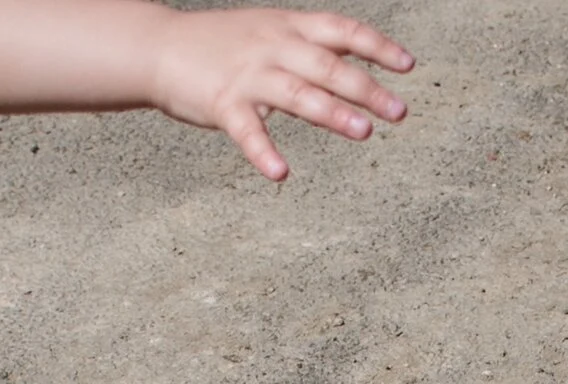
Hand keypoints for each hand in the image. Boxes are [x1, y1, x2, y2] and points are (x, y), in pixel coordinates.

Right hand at [149, 9, 412, 179]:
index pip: (343, 30)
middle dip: (367, 88)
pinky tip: (281, 173)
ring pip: (298, 93)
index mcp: (289, 26)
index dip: (377, 47)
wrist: (160, 47)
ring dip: (332, 113)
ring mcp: (248, 75)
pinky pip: (248, 131)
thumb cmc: (220, 44)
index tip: (407, 66)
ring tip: (364, 132)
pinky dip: (264, 152)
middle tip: (399, 112)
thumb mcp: (269, 30)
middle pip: (328, 65)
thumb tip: (355, 58)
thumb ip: (308, 45)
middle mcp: (273, 46)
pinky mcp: (223, 103)